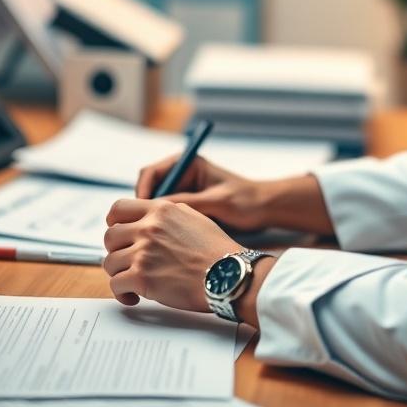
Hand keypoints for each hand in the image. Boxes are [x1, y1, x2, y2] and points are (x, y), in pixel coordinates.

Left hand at [103, 198, 238, 310]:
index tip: (118, 233)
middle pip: (110, 236)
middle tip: (127, 261)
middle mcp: (149, 228)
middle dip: (116, 250)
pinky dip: (122, 293)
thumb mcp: (193, 218)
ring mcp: (143, 252)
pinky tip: (134, 296)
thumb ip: (167, 215)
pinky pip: (116, 284)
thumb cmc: (216, 251)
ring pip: (110, 262)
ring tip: (133, 282)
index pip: (119, 208)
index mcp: (161, 211)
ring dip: (120, 273)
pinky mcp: (142, 277)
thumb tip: (149, 219)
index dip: (114, 222)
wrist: (228, 275)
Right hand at [135, 154, 268, 230]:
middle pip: (148, 190)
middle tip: (142, 231)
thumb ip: (187, 203)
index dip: (142, 193)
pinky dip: (162, 227)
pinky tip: (164, 242)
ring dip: (151, 220)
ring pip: (154, 206)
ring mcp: (183, 191)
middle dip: (143, 210)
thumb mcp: (215, 202)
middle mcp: (182, 175)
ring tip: (151, 239)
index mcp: (187, 164)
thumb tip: (156, 208)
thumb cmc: (245, 201)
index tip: (142, 213)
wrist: (264, 209)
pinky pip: (165, 216)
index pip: (151, 174)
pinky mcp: (186, 207)